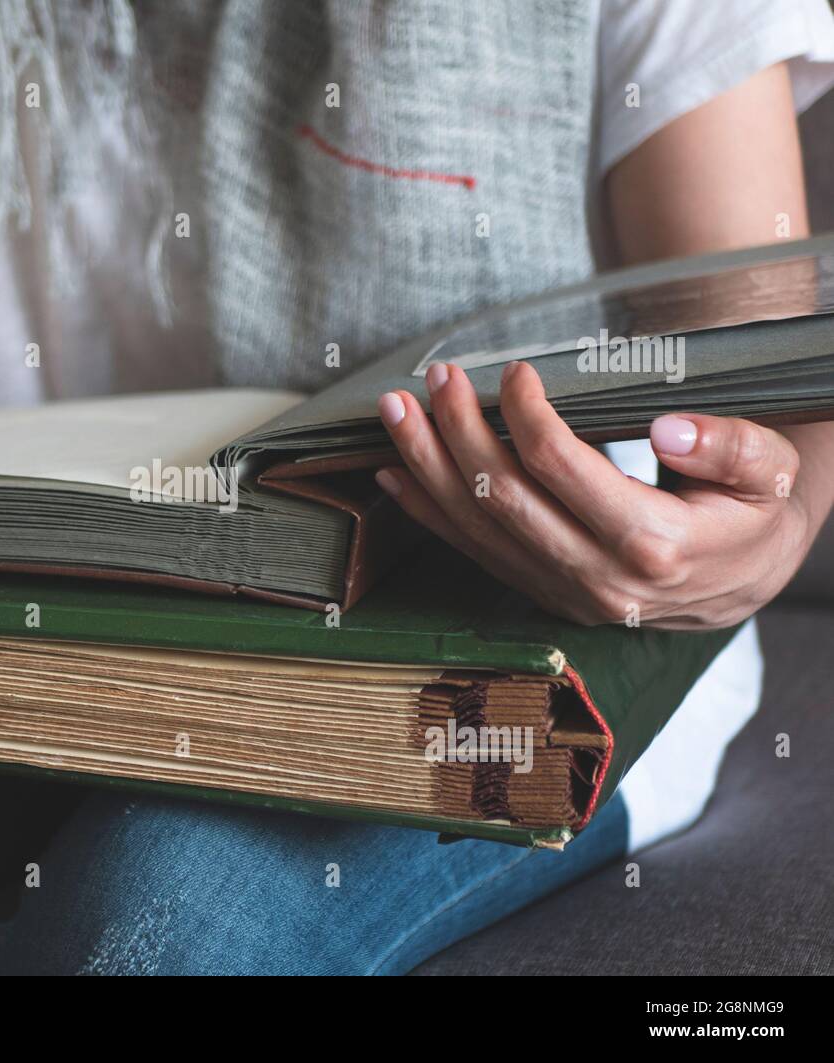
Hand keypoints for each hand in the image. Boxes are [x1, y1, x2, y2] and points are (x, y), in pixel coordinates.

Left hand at [375, 361, 807, 630]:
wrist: (742, 582)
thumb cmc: (751, 514)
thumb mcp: (769, 474)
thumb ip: (730, 447)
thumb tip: (670, 426)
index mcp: (653, 544)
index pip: (563, 469)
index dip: (527, 414)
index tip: (513, 371)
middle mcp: (597, 577)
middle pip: (504, 496)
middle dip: (458, 432)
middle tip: (436, 379)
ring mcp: (562, 590)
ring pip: (476, 525)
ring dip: (427, 465)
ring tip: (396, 413)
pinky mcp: (540, 592)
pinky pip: (472, 550)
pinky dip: (428, 511)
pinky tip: (394, 474)